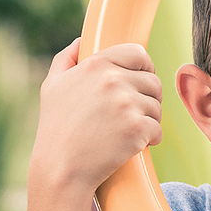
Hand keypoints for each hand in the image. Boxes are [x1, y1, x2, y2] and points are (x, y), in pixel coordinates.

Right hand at [29, 39, 162, 195]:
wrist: (60, 168)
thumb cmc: (56, 128)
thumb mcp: (52, 87)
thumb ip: (66, 59)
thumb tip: (82, 41)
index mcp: (96, 64)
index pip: (139, 53)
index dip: (144, 67)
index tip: (140, 80)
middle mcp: (113, 80)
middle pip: (153, 81)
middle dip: (146, 97)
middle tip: (131, 113)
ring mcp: (127, 104)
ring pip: (157, 107)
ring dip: (148, 119)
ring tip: (126, 130)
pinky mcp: (138, 129)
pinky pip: (158, 129)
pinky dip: (150, 139)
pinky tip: (134, 144)